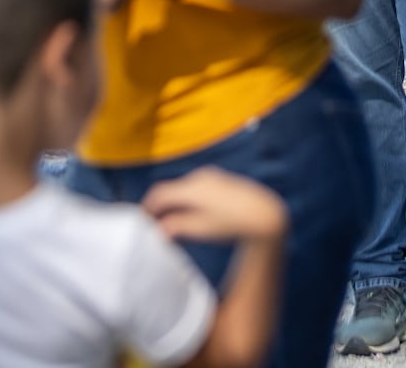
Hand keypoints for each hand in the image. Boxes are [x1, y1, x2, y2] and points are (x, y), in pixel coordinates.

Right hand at [142, 166, 287, 242]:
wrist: (263, 214)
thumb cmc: (231, 224)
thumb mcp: (200, 229)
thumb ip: (175, 227)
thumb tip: (157, 229)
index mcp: (191, 188)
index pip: (159, 194)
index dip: (147, 208)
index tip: (142, 222)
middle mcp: (199, 177)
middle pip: (171, 190)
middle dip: (161, 206)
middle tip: (155, 224)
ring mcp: (210, 176)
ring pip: (184, 188)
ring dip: (176, 202)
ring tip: (174, 221)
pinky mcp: (220, 179)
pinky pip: (196, 187)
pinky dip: (188, 199)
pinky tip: (193, 213)